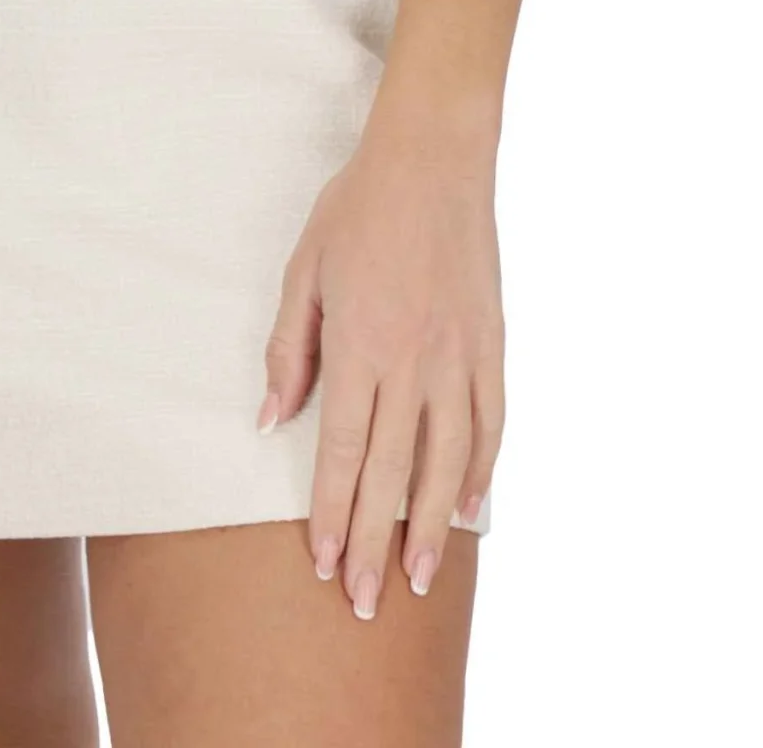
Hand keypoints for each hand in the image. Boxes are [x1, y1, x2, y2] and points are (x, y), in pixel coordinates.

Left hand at [256, 124, 504, 614]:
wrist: (433, 158)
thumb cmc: (358, 209)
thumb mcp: (303, 271)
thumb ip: (289, 350)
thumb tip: (271, 419)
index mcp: (359, 345)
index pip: (343, 452)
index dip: (331, 513)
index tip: (321, 564)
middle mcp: (413, 363)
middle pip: (391, 474)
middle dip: (374, 544)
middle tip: (364, 604)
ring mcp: (459, 357)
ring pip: (447, 463)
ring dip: (433, 528)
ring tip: (421, 582)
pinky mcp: (491, 344)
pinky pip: (490, 423)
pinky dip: (482, 470)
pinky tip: (471, 507)